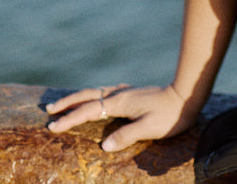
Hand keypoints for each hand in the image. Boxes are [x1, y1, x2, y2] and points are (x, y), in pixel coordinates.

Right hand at [46, 83, 199, 151]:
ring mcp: (127, 92)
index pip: (89, 111)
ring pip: (96, 91)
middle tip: (49, 110)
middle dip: (68, 103)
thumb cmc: (170, 115)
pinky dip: (94, 94)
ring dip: (79, 97)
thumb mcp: (149, 128)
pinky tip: (97, 97)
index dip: (70, 119)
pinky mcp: (134, 93)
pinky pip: (107, 91)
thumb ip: (127, 135)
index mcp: (121, 103)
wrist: (187, 95)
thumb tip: (104, 145)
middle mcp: (121, 94)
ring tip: (64, 103)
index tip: (52, 126)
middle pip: (88, 96)